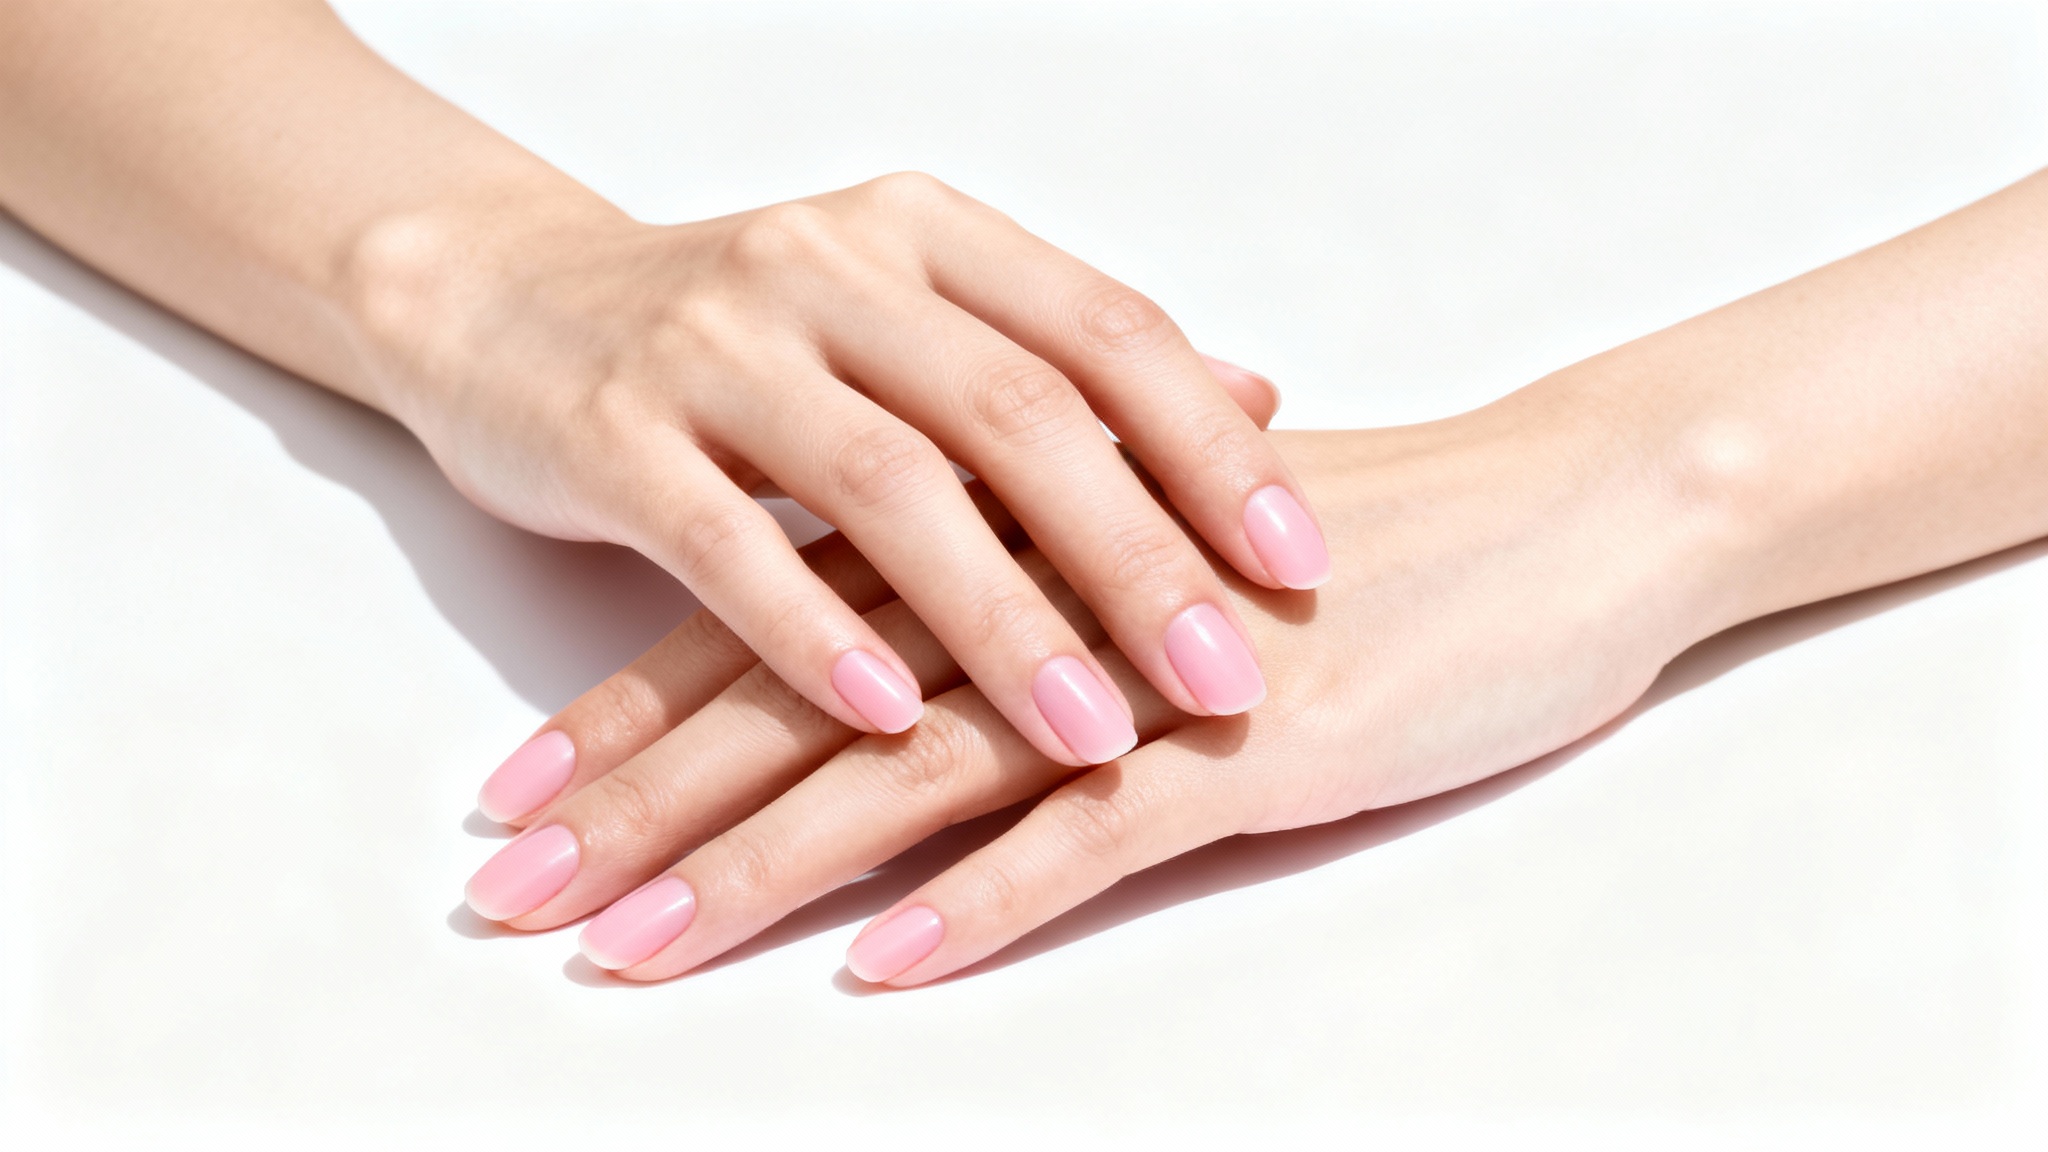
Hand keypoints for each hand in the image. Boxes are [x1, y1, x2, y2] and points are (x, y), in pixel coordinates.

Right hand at [352, 176, 1324, 775]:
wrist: (507, 297)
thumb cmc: (748, 331)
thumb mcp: (915, 310)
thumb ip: (1069, 356)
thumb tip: (1260, 397)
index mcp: (930, 233)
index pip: (1105, 331)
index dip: (1211, 447)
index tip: (1302, 561)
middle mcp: (833, 263)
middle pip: (1017, 413)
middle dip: (1136, 558)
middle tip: (1230, 678)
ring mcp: (714, 341)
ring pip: (885, 483)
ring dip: (998, 619)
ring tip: (1090, 734)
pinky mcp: (609, 429)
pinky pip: (726, 540)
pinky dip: (816, 633)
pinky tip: (894, 720)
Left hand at [461, 392, 1726, 982]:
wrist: (1563, 513)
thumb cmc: (1363, 536)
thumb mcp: (1162, 542)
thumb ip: (1028, 582)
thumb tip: (910, 661)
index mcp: (1010, 529)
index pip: (776, 620)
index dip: (635, 710)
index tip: (517, 794)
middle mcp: (1044, 586)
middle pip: (796, 698)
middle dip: (637, 803)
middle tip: (506, 891)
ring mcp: (1140, 667)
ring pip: (905, 767)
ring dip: (757, 864)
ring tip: (628, 946)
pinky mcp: (1250, 746)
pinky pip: (1087, 834)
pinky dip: (976, 900)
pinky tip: (873, 967)